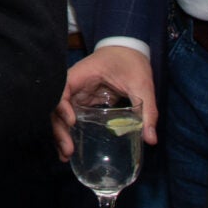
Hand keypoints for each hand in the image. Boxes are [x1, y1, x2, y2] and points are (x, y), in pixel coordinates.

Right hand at [53, 42, 156, 158]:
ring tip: (65, 156)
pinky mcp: (82, 102)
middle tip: (67, 151)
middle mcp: (74, 85)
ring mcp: (76, 94)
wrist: (128, 50)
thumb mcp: (142, 84)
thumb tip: (151, 139)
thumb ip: (148, 111)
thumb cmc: (131, 62)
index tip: (72, 122)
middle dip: (59, 129)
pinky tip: (70, 149)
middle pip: (56, 106)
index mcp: (82, 74)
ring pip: (60, 114)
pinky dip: (68, 132)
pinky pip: (69, 117)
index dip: (61, 106)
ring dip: (60, 134)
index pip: (62, 90)